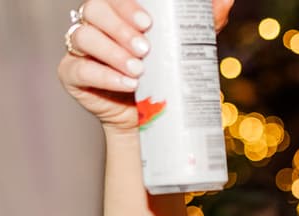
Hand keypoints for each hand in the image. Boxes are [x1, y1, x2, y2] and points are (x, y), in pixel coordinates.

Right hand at [58, 0, 234, 133]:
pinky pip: (78, 67)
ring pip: (83, 36)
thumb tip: (226, 0)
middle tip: (146, 50)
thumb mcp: (186, 48)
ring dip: (113, 52)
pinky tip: (126, 83)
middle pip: (94, 9)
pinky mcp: (72, 74)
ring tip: (139, 70)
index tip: (149, 22)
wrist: (153, 120)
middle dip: (120, 28)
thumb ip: (200, 23)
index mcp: (118, 12)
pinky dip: (103, 74)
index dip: (126, 6)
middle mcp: (95, 25)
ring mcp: (80, 48)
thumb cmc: (166, 76)